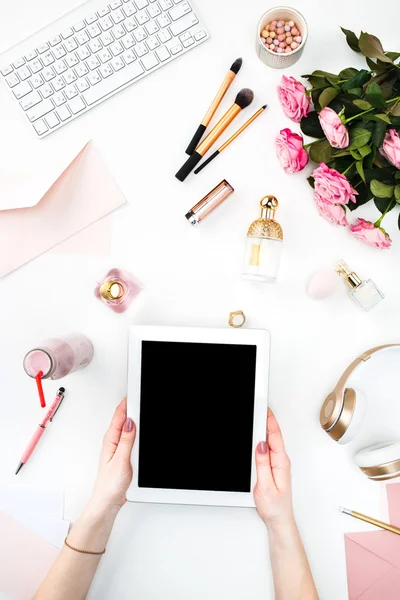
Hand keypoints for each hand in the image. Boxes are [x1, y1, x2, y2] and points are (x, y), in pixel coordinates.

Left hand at [89, 398, 135, 516]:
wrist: (107, 502)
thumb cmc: (110, 485)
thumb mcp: (120, 461)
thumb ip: (126, 440)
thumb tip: (130, 422)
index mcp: (110, 440)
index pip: (119, 415)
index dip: (127, 402)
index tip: (136, 393)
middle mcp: (113, 441)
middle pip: (123, 418)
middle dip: (131, 405)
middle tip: (141, 395)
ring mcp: (118, 447)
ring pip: (127, 427)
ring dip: (134, 417)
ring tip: (142, 406)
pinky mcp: (123, 453)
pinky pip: (130, 437)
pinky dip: (136, 430)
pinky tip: (141, 429)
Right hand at [253, 408, 292, 527]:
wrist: (279, 521)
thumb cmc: (275, 507)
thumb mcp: (265, 485)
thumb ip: (262, 464)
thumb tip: (260, 445)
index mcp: (281, 462)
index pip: (274, 437)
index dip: (269, 421)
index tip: (264, 410)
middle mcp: (281, 461)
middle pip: (273, 436)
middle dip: (266, 421)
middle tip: (259, 408)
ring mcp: (278, 464)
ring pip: (271, 442)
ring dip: (265, 430)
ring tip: (257, 418)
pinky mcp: (274, 468)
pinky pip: (269, 450)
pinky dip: (263, 441)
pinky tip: (258, 438)